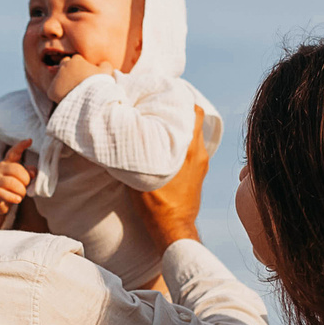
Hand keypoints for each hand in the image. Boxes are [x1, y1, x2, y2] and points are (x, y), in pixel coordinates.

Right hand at [0, 140, 35, 230]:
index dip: (21, 146)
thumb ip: (28, 173)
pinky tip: (17, 200)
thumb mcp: (20, 179)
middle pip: (16, 170)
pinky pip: (4, 194)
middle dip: (25, 179)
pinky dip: (13, 197)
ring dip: (21, 191)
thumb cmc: (9, 188)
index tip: (30, 141)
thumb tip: (33, 172)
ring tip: (21, 195)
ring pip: (11, 182)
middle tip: (26, 186)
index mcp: (6, 163)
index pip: (13, 152)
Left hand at [48, 53, 108, 100]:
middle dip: (70, 71)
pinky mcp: (51, 91)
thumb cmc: (100, 84)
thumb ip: (104, 64)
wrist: (92, 99)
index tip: (85, 75)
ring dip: (64, 83)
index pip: (76, 60)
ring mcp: (56, 78)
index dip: (81, 67)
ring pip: (59, 78)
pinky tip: (68, 99)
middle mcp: (64, 67)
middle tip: (77, 82)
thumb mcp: (107, 71)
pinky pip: (53, 91)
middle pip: (64, 66)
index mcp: (76, 60)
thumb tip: (102, 63)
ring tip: (73, 92)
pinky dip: (58, 95)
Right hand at [132, 108, 208, 247]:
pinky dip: (183, 143)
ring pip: (194, 136)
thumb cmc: (156, 205)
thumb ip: (134, 152)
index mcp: (189, 149)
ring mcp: (202, 164)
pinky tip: (167, 146)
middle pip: (195, 120)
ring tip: (162, 125)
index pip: (194, 112)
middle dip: (180, 111)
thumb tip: (122, 133)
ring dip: (181, 128)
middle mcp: (199, 153)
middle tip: (162, 106)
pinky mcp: (199, 174)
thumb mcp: (139, 174)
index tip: (166, 95)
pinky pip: (194, 149)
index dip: (181, 100)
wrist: (173, 230)